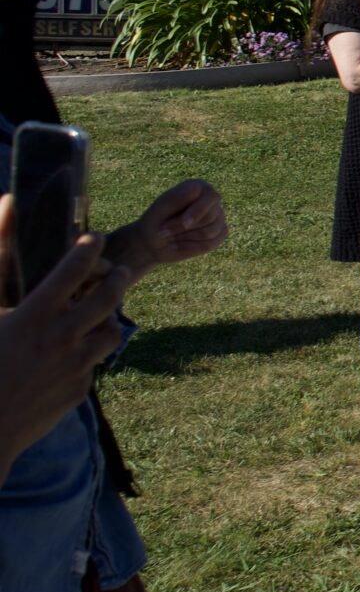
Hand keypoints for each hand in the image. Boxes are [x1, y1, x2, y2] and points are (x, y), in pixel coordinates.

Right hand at [0, 211, 130, 469]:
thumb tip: (6, 202)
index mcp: (31, 317)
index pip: (72, 270)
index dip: (87, 249)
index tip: (93, 238)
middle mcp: (60, 339)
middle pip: (108, 296)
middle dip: (116, 276)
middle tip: (116, 269)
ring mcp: (74, 366)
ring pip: (109, 329)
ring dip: (105, 317)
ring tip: (95, 310)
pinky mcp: (79, 389)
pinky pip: (93, 362)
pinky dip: (84, 352)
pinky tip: (67, 352)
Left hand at [106, 180, 227, 281]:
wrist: (153, 241)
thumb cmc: (156, 220)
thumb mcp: (161, 208)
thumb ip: (178, 197)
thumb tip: (197, 189)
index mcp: (200, 187)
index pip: (211, 196)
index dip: (199, 210)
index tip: (185, 224)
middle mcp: (212, 201)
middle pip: (210, 217)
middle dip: (184, 228)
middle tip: (163, 232)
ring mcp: (218, 218)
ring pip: (210, 232)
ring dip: (185, 238)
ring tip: (168, 238)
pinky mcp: (218, 234)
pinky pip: (211, 243)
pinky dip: (190, 247)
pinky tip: (177, 246)